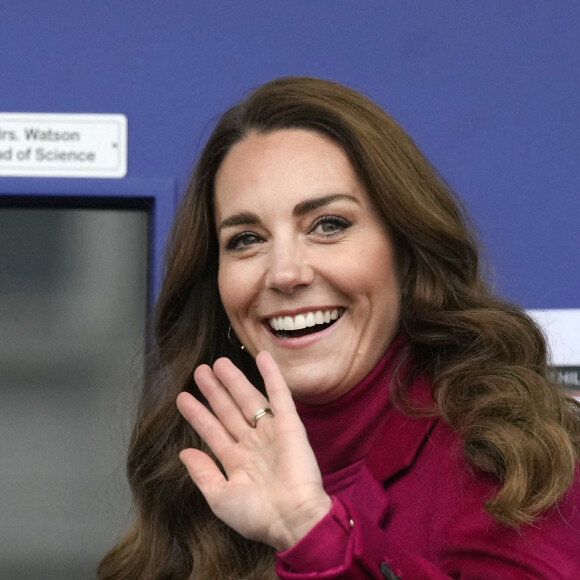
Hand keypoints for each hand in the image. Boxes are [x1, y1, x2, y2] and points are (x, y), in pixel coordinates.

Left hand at [176, 351, 331, 550]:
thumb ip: (202, 472)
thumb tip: (183, 453)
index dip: (197, 414)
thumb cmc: (257, 514)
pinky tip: (263, 357)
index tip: (183, 398)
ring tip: (218, 363)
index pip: (212, 430)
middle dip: (213, 391)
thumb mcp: (220, 497)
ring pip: (249, 399)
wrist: (294, 519)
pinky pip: (280, 395)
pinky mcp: (290, 425)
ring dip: (235, 380)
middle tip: (200, 371)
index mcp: (236, 461)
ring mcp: (270, 432)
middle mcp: (252, 443)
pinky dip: (272, 375)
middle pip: (228, 410)